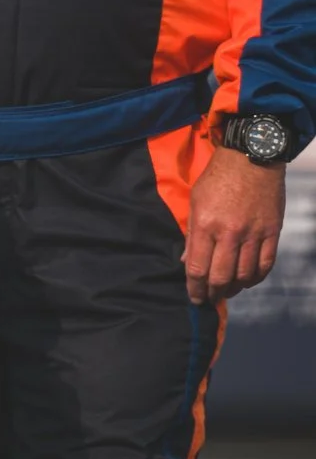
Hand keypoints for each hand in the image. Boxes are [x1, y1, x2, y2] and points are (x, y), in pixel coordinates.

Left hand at [185, 146, 285, 303]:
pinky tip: (247, 281)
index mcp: (206, 226)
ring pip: (244, 274)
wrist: (251, 159)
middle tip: (209, 299)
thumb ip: (192, 234)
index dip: (194, 288)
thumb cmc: (217, 179)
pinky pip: (266, 264)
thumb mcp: (195, 202)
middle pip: (221, 277)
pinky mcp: (272, 231)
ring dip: (234, 289)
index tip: (194, 297)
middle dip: (213, 293)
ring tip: (226, 292)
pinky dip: (256, 278)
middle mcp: (230, 233)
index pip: (198, 268)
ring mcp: (253, 234)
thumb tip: (187, 262)